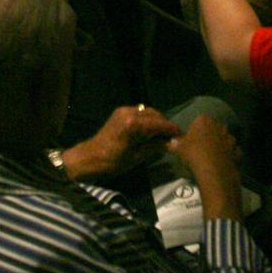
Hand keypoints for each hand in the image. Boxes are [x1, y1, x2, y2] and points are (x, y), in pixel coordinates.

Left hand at [60, 104, 182, 179]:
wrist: (90, 157)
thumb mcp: (137, 157)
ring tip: (163, 135)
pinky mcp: (119, 112)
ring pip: (147, 112)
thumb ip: (155, 147)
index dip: (172, 129)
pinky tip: (150, 131)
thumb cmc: (113, 161)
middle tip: (173, 137)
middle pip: (155, 114)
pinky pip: (139, 112)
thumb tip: (172, 143)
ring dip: (156, 121)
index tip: (182, 136)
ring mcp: (124, 111)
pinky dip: (147, 119)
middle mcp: (130, 113)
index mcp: (134, 124)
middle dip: (165, 124)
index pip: (160, 123)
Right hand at [165, 115, 244, 216]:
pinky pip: (233, 152)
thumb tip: (170, 142)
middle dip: (210, 135)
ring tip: (213, 155)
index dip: (196, 129)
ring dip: (222, 144)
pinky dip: (230, 156)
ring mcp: (231, 138)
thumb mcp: (179, 148)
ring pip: (226, 139)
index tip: (192, 139)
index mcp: (204, 121)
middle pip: (214, 128)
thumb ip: (174, 143)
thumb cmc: (194, 153)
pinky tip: (223, 162)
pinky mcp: (238, 150)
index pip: (200, 120)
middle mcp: (220, 126)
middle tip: (202, 146)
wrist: (213, 169)